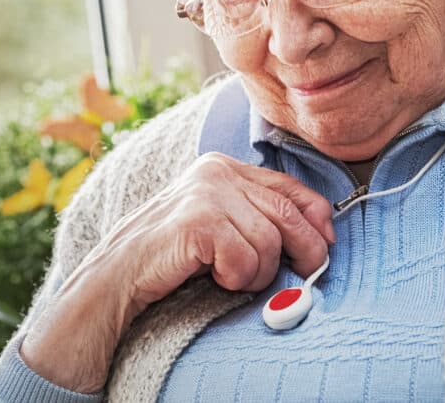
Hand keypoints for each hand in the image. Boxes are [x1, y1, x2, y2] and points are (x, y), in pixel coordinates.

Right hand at [109, 151, 334, 307]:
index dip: (317, 216)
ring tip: (230, 276)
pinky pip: (246, 259)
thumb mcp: (218, 222)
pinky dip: (236, 278)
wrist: (117, 274)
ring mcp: (207, 193)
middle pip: (288, 213)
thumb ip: (258, 216)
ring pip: (270, 242)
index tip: (326, 243)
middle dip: (305, 251)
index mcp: (223, 166)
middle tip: (303, 277)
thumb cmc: (171, 254)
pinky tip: (213, 277)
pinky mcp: (200, 220)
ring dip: (257, 273)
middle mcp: (217, 171)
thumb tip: (319, 233)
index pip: (289, 186)